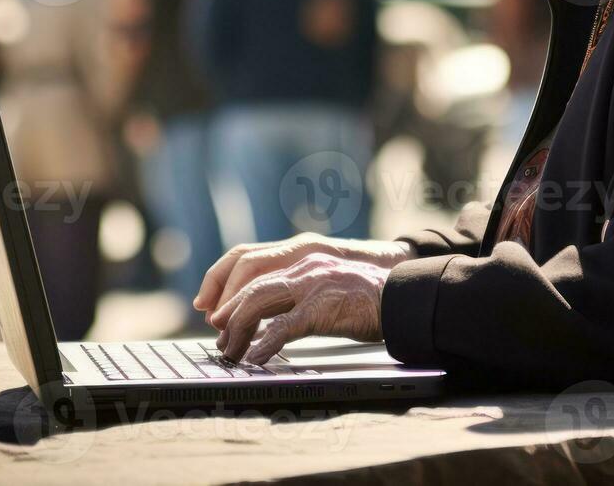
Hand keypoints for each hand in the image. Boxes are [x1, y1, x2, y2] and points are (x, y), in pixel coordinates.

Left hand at [209, 252, 388, 364]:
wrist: (404, 295)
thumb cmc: (367, 295)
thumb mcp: (327, 282)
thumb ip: (299, 289)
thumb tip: (268, 316)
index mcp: (301, 255)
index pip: (247, 258)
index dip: (222, 281)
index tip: (209, 305)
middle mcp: (303, 263)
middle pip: (249, 281)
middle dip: (227, 310)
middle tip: (218, 335)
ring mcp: (313, 283)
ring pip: (259, 299)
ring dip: (239, 327)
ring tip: (230, 351)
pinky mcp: (324, 306)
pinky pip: (286, 325)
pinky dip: (266, 342)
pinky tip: (256, 358)